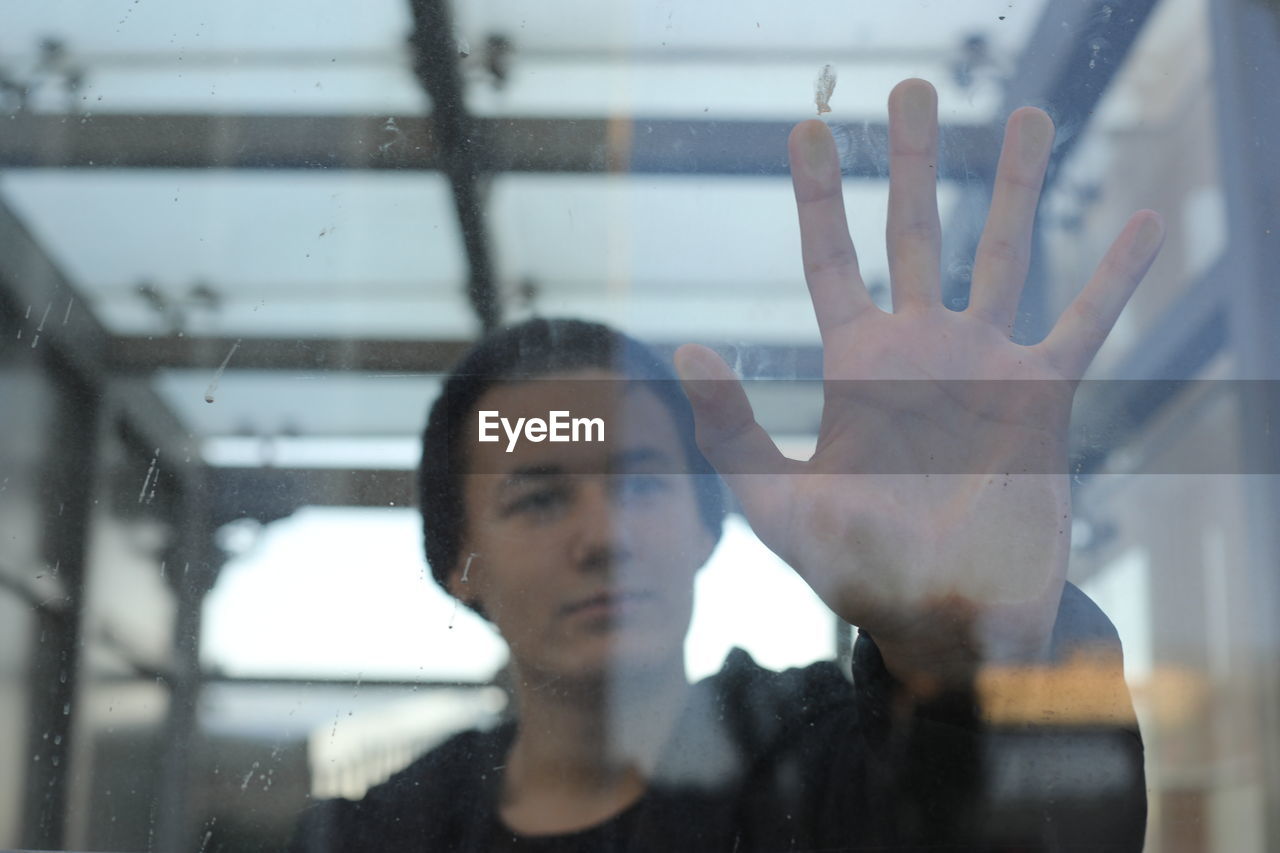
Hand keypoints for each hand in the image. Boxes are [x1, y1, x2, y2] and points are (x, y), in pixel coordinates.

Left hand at [674, 79, 1163, 694]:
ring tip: (1029, 114)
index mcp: (855, 370)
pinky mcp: (1043, 400)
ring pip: (1001, 255)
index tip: (807, 131)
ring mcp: (984, 368)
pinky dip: (1112, 277)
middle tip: (913, 86)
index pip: (830, 262)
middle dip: (914, 161)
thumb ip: (732, 432)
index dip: (820, 198)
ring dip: (1015, 186)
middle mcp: (920, 352)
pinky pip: (1083, 323)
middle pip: (915, 234)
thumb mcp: (777, 506)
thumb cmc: (853, 570)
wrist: (941, 621)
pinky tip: (1139, 221)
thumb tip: (684, 352)